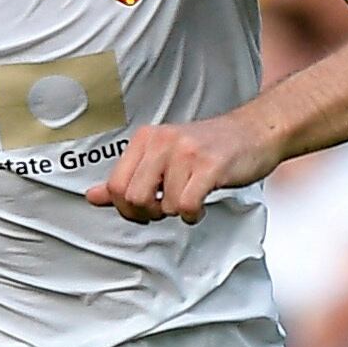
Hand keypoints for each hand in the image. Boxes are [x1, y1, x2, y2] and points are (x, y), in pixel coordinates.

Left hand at [93, 112, 279, 224]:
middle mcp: (162, 141)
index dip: (126, 208)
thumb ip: (128, 178)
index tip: (145, 208)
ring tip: (191, 198)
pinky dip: (193, 214)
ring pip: (163, 205)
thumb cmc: (209, 149)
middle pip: (133, 198)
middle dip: (148, 213)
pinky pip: (186, 205)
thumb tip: (92, 197)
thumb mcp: (162, 158)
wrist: (255, 132)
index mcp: (146, 139)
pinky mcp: (210, 166)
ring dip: (177, 211)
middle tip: (165, 208)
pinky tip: (201, 205)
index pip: (115, 185)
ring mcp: (186, 152)